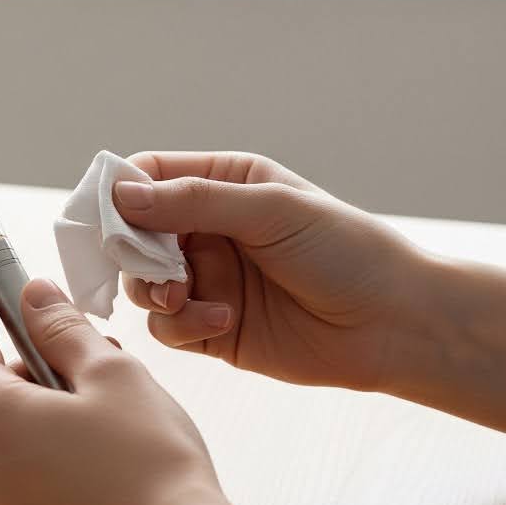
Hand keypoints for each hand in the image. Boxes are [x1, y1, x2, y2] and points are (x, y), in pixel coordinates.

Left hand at [0, 276, 225, 504]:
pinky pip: (31, 485)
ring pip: (15, 443)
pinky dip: (57, 462)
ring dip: (49, 416)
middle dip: (33, 366)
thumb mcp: (112, 373)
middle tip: (89, 354)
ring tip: (113, 413)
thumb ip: (63, 328)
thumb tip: (34, 298)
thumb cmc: (151, 467)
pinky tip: (109, 464)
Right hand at [113, 152, 424, 392]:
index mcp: (225, 183)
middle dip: (135, 251)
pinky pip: (167, 326)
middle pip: (134, 233)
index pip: (149, 176)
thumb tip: (121, 195)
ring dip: (155, 290)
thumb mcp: (271, 210)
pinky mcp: (212, 328)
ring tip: (185, 295)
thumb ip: (194, 202)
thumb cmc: (347, 252)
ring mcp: (209, 280)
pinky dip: (181, 324)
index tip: (111, 218)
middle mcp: (209, 229)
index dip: (121, 194)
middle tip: (156, 267)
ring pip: (143, 283)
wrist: (394, 324)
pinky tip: (223, 320)